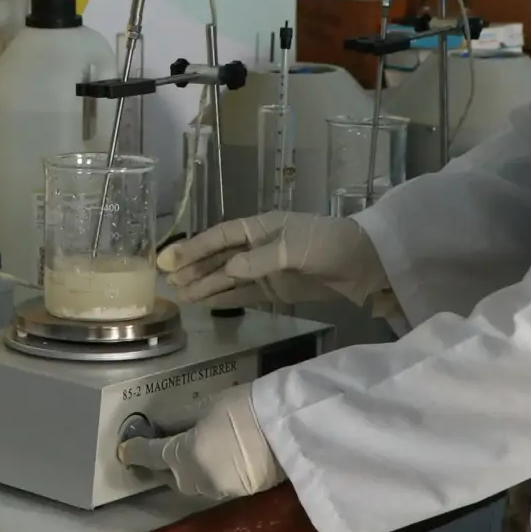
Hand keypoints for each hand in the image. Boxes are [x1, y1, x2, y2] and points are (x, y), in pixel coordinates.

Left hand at [116, 387, 283, 499]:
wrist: (288, 429)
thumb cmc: (244, 408)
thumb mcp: (206, 406)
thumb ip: (181, 420)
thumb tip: (166, 426)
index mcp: (181, 457)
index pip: (151, 456)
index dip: (136, 451)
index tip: (125, 450)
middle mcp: (196, 480)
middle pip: (171, 475)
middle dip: (163, 464)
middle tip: (159, 449)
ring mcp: (219, 490)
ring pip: (193, 482)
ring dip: (187, 470)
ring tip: (191, 452)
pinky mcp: (241, 492)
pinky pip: (214, 483)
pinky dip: (209, 472)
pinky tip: (217, 458)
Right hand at [156, 212, 388, 306]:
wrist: (363, 263)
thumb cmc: (328, 243)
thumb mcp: (294, 248)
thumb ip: (260, 260)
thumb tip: (229, 270)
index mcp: (260, 228)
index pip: (219, 237)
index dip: (193, 247)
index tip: (168, 259)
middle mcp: (257, 247)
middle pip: (218, 258)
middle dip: (193, 268)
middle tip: (167, 281)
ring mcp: (265, 270)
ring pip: (227, 278)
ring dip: (204, 286)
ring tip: (179, 297)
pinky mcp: (275, 290)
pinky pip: (243, 294)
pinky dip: (224, 298)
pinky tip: (205, 303)